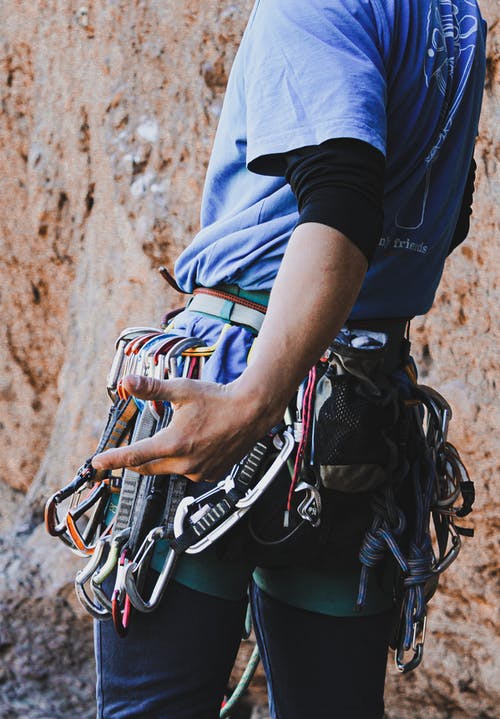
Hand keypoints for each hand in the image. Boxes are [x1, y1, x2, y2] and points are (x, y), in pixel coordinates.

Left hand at [91, 374, 282, 481]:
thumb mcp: (181, 389)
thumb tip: (127, 381)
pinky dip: (185, 462)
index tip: (98, 463)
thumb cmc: (218, 399)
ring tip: (175, 438)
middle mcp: (184, 463)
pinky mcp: (211, 475)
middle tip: (124, 455)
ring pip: (169, 470)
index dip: (112, 459)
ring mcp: (199, 472)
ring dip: (163, 458)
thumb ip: (152, 388)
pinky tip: (195, 446)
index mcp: (173, 443)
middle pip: (148, 467)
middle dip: (134, 461)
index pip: (133, 456)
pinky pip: (190, 472)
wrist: (252, 410)